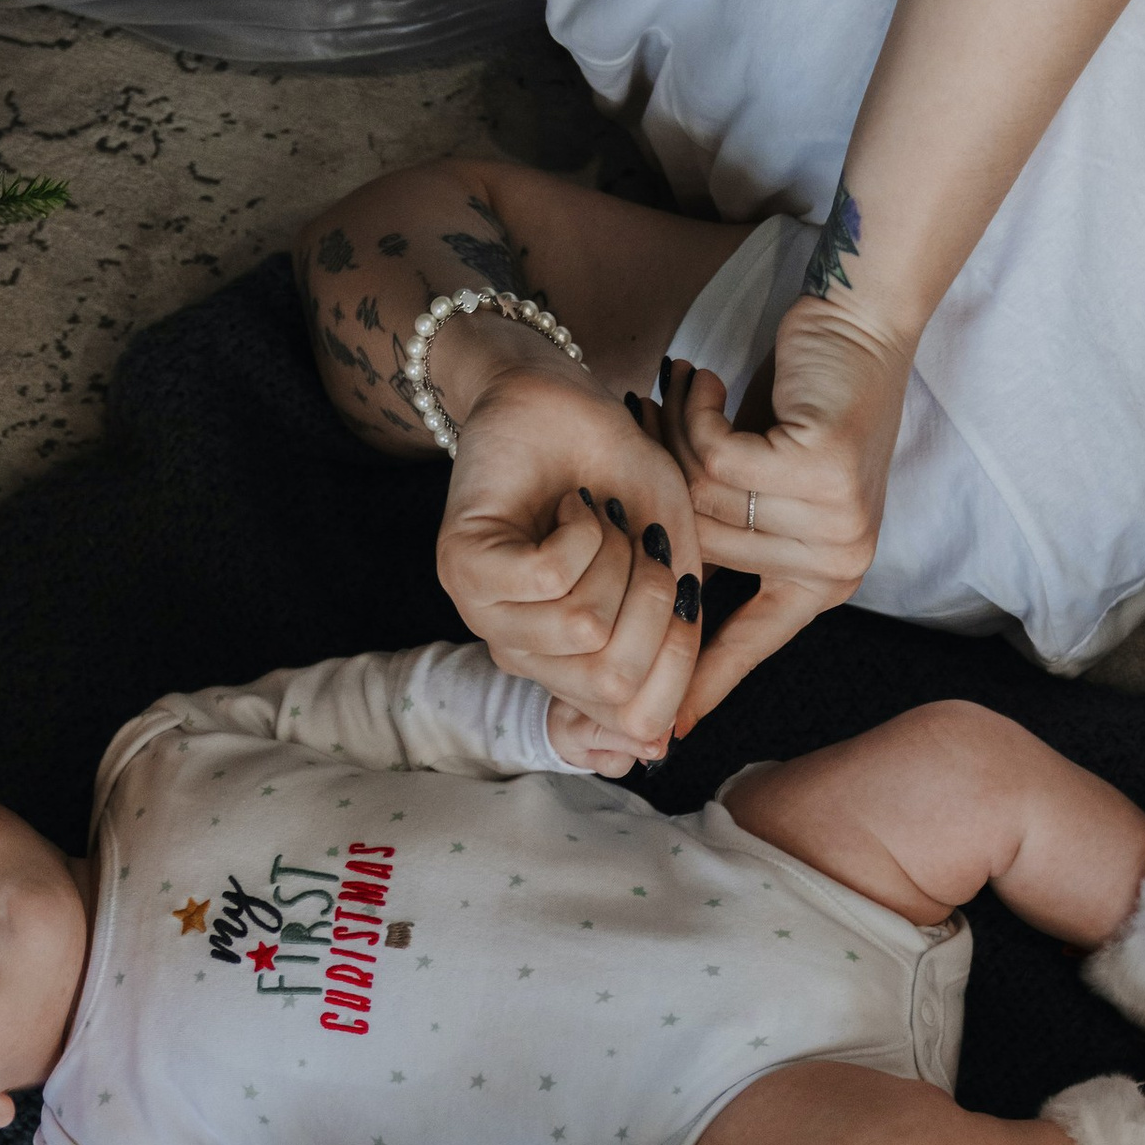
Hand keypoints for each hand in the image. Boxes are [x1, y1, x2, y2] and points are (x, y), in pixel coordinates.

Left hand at [436, 362, 704, 758]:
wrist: (555, 400)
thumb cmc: (613, 475)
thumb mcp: (670, 553)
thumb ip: (674, 637)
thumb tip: (659, 744)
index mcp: (569, 662)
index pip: (630, 719)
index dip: (676, 666)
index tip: (682, 592)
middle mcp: (523, 651)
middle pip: (615, 678)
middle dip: (653, 597)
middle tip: (635, 540)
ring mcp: (486, 614)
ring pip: (583, 626)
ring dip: (615, 557)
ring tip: (594, 519)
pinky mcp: (461, 567)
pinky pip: (548, 578)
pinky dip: (580, 529)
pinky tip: (566, 507)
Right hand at [658, 295, 914, 726]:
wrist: (860, 324)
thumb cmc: (805, 407)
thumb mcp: (766, 492)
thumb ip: (727, 542)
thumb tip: (662, 603)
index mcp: (826, 579)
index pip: (755, 643)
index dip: (705, 683)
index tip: (663, 732)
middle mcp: (837, 560)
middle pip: (703, 550)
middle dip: (669, 488)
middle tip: (659, 426)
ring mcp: (836, 519)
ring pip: (703, 503)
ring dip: (679, 442)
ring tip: (687, 399)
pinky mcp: (820, 469)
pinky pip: (715, 459)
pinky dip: (696, 414)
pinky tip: (703, 382)